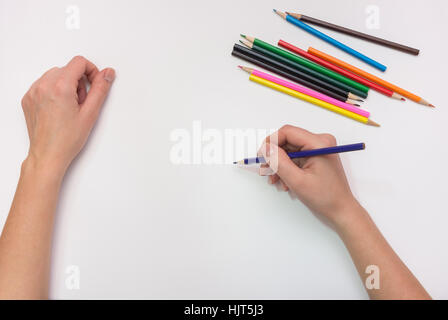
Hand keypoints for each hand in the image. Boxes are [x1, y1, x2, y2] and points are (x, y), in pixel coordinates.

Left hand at [21, 56, 114, 175]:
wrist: (48, 155)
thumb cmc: (67, 139)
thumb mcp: (90, 113)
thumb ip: (100, 89)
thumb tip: (107, 74)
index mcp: (60, 87)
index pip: (79, 62)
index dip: (91, 71)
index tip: (94, 84)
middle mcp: (43, 86)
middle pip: (67, 68)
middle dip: (79, 81)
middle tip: (82, 102)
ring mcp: (33, 92)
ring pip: (55, 75)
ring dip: (66, 85)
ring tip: (70, 106)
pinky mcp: (28, 98)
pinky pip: (43, 84)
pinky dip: (54, 91)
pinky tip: (59, 108)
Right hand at [259, 125, 357, 226]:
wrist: (341, 210)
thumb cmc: (325, 197)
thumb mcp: (297, 181)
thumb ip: (279, 162)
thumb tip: (265, 148)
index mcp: (319, 143)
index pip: (287, 132)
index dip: (271, 142)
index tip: (262, 156)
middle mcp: (320, 141)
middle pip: (287, 141)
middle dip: (275, 157)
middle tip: (266, 171)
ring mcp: (319, 148)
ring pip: (289, 150)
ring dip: (280, 165)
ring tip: (277, 181)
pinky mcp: (316, 156)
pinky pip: (295, 156)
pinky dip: (287, 168)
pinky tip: (285, 181)